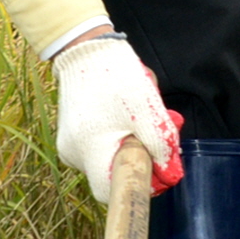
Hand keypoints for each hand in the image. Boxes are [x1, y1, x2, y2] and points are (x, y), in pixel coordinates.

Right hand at [53, 36, 183, 202]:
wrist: (85, 48)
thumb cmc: (116, 76)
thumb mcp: (148, 111)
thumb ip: (161, 145)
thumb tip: (169, 171)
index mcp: (89, 152)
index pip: (111, 191)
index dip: (138, 183)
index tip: (156, 164)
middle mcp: (74, 154)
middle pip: (113, 172)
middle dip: (140, 154)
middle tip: (158, 129)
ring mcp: (70, 144)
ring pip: (108, 156)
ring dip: (131, 141)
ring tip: (142, 111)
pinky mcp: (72, 133)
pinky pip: (100, 144)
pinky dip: (118, 133)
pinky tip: (127, 111)